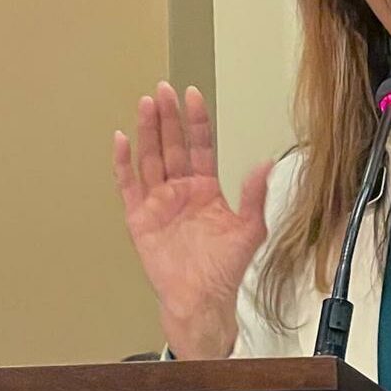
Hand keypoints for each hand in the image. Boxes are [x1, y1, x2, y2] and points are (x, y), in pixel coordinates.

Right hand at [113, 82, 271, 358]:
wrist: (200, 299)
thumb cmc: (224, 269)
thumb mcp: (249, 229)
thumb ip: (254, 196)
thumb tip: (267, 164)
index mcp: (205, 188)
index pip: (200, 146)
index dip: (197, 121)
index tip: (193, 96)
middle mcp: (180, 190)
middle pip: (172, 145)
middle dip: (169, 117)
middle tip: (164, 90)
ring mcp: (158, 202)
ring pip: (150, 158)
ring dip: (147, 131)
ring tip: (146, 104)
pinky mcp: (139, 218)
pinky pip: (128, 185)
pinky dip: (123, 163)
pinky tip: (122, 139)